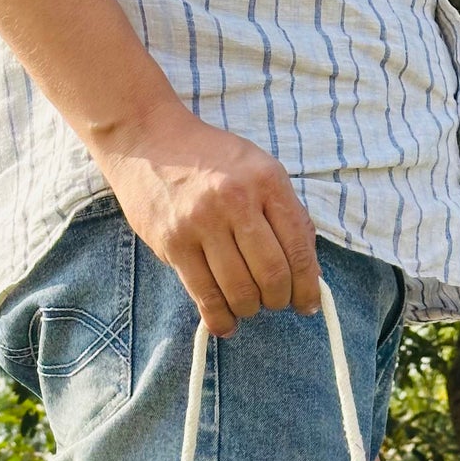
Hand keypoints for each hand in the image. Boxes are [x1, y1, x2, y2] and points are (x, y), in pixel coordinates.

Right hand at [93, 105, 320, 335]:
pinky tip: (226, 322)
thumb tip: (310, 274)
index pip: (298, 249)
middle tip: (274, 302)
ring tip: (248, 304)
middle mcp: (236, 200)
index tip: (307, 304)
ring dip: (249, 309)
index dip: (307, 287)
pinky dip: (220, 319)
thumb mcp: (260, 171)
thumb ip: (288, 217)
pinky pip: (204, 295)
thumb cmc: (211, 160)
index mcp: (267, 181)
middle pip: (271, 275)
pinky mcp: (174, 242)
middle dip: (278, 300)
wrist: (149, 138)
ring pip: (239, 291)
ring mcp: (202, 222)